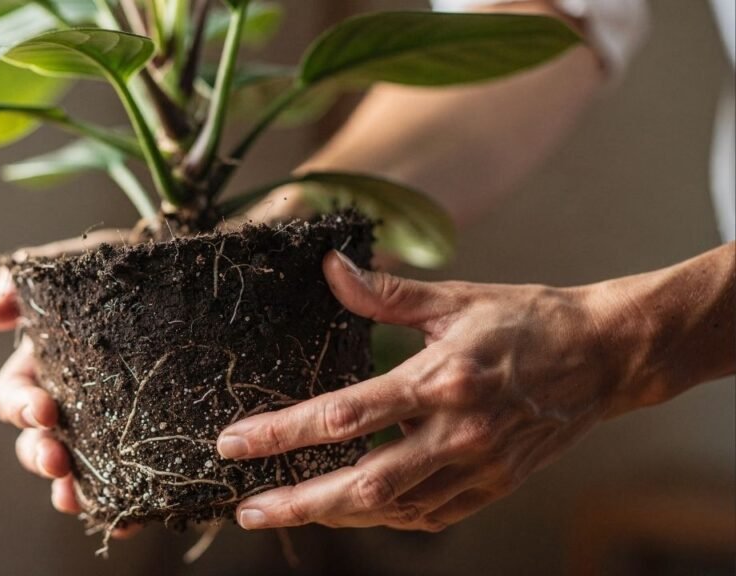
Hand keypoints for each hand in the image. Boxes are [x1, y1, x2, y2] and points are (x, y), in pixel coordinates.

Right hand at [0, 230, 139, 535]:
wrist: (191, 279)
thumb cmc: (127, 270)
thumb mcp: (77, 266)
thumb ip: (24, 283)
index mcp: (45, 366)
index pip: (14, 396)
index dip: (19, 407)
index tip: (42, 408)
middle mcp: (69, 404)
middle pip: (36, 442)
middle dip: (38, 454)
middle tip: (56, 459)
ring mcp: (103, 428)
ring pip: (72, 471)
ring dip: (67, 489)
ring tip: (75, 496)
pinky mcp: (143, 445)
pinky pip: (125, 484)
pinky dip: (120, 507)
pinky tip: (127, 521)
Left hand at [216, 250, 630, 531]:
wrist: (605, 356)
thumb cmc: (528, 320)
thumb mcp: (455, 299)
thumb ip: (386, 293)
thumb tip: (331, 270)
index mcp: (441, 379)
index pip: (343, 415)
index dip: (280, 433)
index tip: (234, 442)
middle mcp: (458, 432)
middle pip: (360, 484)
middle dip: (296, 502)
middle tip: (247, 508)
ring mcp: (478, 467)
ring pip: (390, 509)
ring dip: (332, 514)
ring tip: (286, 508)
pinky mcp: (494, 486)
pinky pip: (428, 515)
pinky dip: (383, 516)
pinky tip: (350, 510)